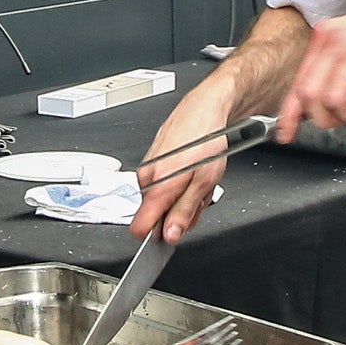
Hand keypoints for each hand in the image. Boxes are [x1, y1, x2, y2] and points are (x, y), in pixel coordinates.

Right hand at [132, 77, 240, 243]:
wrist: (205, 109)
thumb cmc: (206, 140)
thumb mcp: (204, 182)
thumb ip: (184, 212)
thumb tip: (170, 235)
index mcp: (157, 186)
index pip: (139, 227)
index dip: (158, 235)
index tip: (173, 233)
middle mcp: (147, 178)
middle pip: (156, 215)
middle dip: (179, 213)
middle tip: (199, 196)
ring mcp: (149, 168)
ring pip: (162, 200)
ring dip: (182, 198)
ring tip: (199, 180)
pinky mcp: (154, 162)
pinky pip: (163, 185)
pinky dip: (179, 184)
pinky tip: (193, 171)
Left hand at [280, 0, 345, 136]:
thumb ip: (330, 64)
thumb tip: (309, 101)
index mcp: (325, 36)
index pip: (299, 82)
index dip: (290, 114)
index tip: (286, 134)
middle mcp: (337, 42)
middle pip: (312, 98)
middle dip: (326, 118)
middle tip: (343, 117)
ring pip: (336, 104)